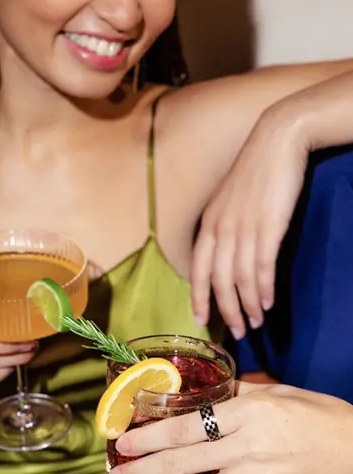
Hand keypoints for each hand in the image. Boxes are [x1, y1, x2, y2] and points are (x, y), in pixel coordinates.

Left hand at [108, 382, 352, 473]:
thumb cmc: (322, 420)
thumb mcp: (281, 394)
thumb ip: (239, 393)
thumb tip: (204, 393)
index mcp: (249, 412)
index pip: (186, 425)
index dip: (149, 436)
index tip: (125, 442)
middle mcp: (248, 447)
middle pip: (181, 460)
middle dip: (142, 469)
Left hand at [190, 109, 308, 338]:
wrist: (277, 141)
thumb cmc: (254, 173)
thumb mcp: (228, 202)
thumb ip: (223, 230)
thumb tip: (227, 259)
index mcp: (207, 225)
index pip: (197, 271)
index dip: (199, 299)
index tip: (202, 321)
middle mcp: (220, 230)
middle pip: (218, 282)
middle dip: (226, 311)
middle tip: (238, 332)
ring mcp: (242, 228)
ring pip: (240, 279)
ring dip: (247, 305)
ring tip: (256, 322)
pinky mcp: (267, 226)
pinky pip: (261, 267)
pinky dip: (263, 288)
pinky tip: (267, 302)